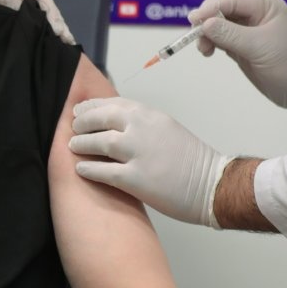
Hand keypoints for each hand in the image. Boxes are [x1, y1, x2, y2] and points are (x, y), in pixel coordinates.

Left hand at [70, 97, 228, 225]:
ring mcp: (139, 152)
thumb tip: (116, 123)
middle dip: (83, 122)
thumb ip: (142, 123)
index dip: (93, 106)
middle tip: (73, 127)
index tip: (80, 110)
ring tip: (73, 146)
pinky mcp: (136, 179)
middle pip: (101, 118)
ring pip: (99, 142)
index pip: (113, 103)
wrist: (214, 184)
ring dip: (82, 143)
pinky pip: (104, 171)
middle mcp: (143, 129)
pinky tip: (80, 169)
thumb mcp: (167, 128)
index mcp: (150, 115)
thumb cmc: (192, 160)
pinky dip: (89, 169)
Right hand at [190, 0, 286, 115]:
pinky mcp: (241, 46)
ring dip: (207, 32)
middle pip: (222, 7)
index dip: (211, 7)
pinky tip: (208, 51)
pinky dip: (211, 42)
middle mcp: (255, 15)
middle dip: (207, 18)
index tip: (194, 20)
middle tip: (195, 34)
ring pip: (218, 23)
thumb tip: (204, 24)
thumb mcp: (260, 47)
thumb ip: (231, 34)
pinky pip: (220, 38)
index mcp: (265, 7)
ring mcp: (247, 31)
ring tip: (203, 49)